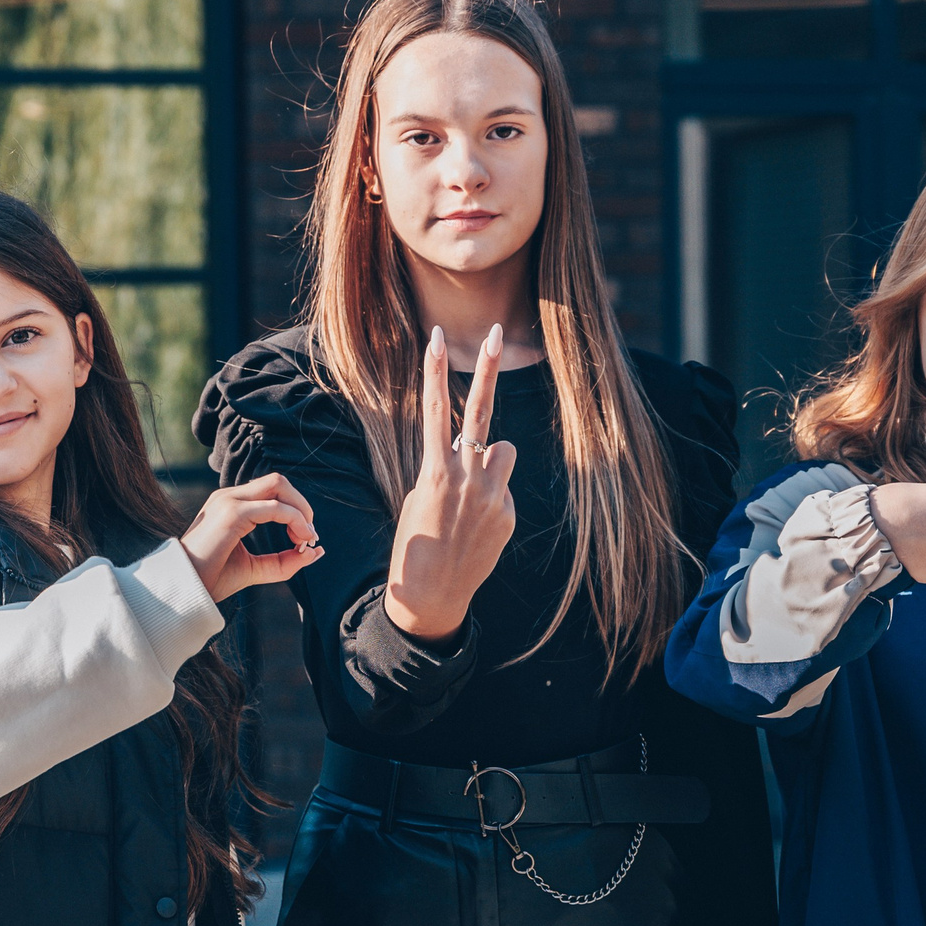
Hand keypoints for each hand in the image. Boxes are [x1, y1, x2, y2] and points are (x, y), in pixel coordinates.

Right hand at [181, 472, 323, 602]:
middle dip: (302, 505)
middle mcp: (228, 497)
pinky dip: (294, 520)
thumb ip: (283, 560)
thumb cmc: (212, 579)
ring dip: (301, 510)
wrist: (184, 590)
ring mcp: (228, 501)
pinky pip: (275, 508)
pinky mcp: (232, 513)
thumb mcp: (255, 567)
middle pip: (279, 481)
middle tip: (310, 535)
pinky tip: (301, 540)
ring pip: (278, 485)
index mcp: (231, 504)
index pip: (272, 491)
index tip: (305, 539)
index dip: (296, 510)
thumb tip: (315, 551)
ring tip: (306, 538)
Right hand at [384, 324, 517, 641]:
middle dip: (486, 369)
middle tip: (496, 331)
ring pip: (503, 451)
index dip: (434, 371)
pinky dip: (493, 498)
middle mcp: (467, 479)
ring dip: (491, 461)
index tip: (436, 337)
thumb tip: (485, 448)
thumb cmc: (417, 542)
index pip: (434, 411)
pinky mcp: (508, 514)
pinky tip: (476, 527)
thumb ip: (451, 467)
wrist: (431, 594)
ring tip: (472, 494)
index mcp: (434, 472)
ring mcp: (492, 497)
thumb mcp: (421, 498)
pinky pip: (504, 487)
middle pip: (479, 412)